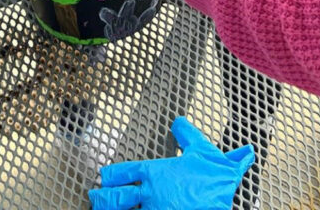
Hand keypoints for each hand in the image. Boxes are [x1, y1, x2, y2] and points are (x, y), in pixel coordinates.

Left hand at [89, 116, 254, 209]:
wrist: (225, 194)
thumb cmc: (214, 174)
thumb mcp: (201, 148)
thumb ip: (186, 134)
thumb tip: (178, 121)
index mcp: (156, 172)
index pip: (125, 171)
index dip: (112, 174)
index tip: (104, 176)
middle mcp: (151, 194)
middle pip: (117, 197)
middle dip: (102, 198)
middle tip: (94, 196)